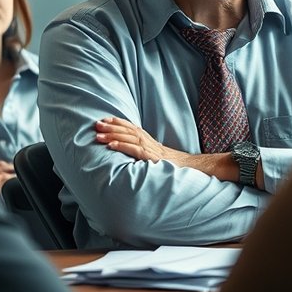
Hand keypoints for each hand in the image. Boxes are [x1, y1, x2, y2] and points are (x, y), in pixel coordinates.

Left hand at [95, 116, 237, 180]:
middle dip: (111, 127)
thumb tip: (134, 155)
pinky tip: (111, 146)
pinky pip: (136, 151)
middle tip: (96, 124)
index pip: (133, 128)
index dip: (119, 123)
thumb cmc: (176, 168)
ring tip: (98, 134)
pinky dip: (123, 146)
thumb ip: (147, 155)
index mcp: (151, 142)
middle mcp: (151, 143)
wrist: (195, 171)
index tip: (105, 119)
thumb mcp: (159, 159)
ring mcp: (152, 151)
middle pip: (129, 131)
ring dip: (113, 135)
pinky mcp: (154, 159)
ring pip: (130, 139)